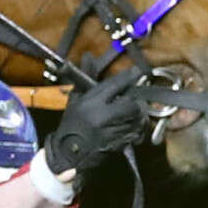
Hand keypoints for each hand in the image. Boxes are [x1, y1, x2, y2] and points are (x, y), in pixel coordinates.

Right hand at [40, 70, 156, 180]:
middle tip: (136, 99)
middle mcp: (102, 117)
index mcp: (90, 103)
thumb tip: (88, 55)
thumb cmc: (72, 123)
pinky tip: (133, 126)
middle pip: (131, 104)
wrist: (67, 152)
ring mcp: (111, 132)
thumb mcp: (76, 98)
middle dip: (136, 101)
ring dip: (139, 114)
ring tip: (135, 112)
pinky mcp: (118, 145)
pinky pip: (136, 133)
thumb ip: (86, 77)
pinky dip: (138, 128)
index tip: (138, 72)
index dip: (128, 77)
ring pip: (136, 119)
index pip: (114, 85)